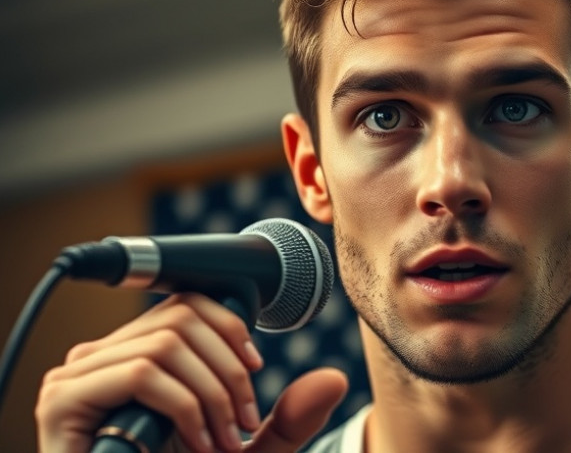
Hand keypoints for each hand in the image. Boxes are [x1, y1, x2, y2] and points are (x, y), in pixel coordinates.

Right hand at [35, 293, 345, 451]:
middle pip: (183, 315)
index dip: (232, 324)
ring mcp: (76, 377)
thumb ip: (286, 421)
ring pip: (167, 343)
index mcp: (135, 357)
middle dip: (229, 368)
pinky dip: (184, 406)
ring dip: (211, 394)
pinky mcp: (63, 401)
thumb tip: (335, 379)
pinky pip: (142, 373)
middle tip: (241, 422)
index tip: (256, 368)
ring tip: (220, 441)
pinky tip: (196, 444)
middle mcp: (101, 358)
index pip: (189, 302)